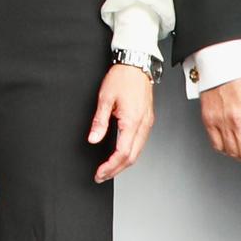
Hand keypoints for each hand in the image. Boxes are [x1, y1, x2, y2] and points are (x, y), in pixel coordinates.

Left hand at [88, 64, 156, 182]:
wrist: (136, 64)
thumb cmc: (122, 78)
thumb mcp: (105, 98)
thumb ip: (99, 122)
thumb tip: (93, 139)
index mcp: (132, 121)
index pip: (122, 153)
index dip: (110, 166)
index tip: (100, 172)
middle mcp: (143, 124)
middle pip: (132, 157)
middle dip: (116, 170)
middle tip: (102, 175)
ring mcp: (147, 123)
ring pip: (138, 152)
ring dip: (124, 163)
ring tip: (109, 168)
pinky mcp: (147, 120)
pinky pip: (140, 143)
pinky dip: (130, 153)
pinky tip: (120, 154)